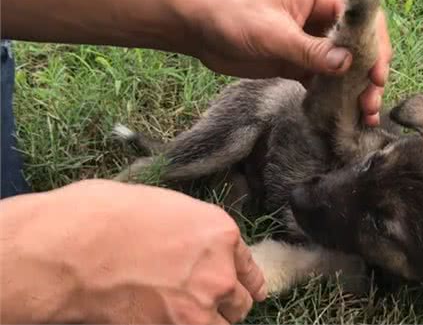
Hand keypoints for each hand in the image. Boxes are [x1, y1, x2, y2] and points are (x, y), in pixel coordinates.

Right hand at [0, 180, 265, 323]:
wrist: (74, 249)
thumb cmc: (107, 216)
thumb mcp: (164, 207)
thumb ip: (191, 232)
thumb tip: (190, 243)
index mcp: (220, 233)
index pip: (248, 267)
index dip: (246, 280)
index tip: (250, 290)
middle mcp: (219, 271)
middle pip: (240, 301)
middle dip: (227, 301)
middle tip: (208, 301)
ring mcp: (199, 306)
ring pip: (222, 324)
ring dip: (209, 319)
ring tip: (187, 313)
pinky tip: (166, 319)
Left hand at [183, 0, 391, 125]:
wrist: (199, 29)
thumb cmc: (234, 18)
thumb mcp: (273, 34)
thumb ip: (309, 50)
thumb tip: (347, 65)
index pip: (361, 21)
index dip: (375, 48)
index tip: (377, 75)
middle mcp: (322, 19)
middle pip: (358, 47)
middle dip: (368, 74)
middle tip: (371, 103)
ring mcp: (311, 42)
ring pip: (344, 67)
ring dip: (355, 89)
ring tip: (365, 114)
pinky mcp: (299, 63)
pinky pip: (324, 80)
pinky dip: (334, 96)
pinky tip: (343, 114)